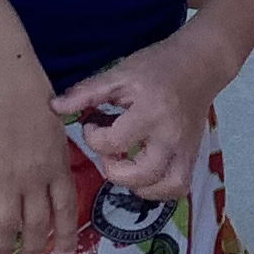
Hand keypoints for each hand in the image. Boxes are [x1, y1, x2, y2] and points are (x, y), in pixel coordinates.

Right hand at [0, 55, 78, 253]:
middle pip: (36, 224)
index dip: (63, 235)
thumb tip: (49, 164)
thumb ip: (51, 149)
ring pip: (6, 224)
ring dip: (2, 247)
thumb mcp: (54, 121)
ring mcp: (5, 177)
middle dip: (32, 251)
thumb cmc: (29, 87)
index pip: (64, 209)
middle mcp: (34, 178)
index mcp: (57, 163)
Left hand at [50, 21, 232, 202]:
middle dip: (112, 168)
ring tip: (126, 166)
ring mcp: (185, 149)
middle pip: (138, 175)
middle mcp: (171, 136)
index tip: (92, 124)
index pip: (113, 143)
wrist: (199, 64)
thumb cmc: (157, 66)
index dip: (92, 137)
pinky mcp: (193, 156)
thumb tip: (54, 108)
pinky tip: (145, 175)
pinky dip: (159, 189)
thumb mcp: (119, 73)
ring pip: (163, 188)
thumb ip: (86, 93)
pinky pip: (178, 187)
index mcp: (150, 112)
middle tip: (108, 150)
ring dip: (137, 185)